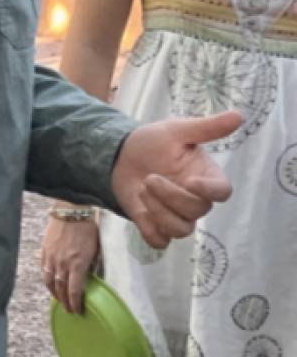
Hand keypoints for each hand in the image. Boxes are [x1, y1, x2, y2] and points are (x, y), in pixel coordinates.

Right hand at [39, 214, 99, 313]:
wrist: (71, 211)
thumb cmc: (88, 228)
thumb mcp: (96, 249)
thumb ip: (91, 266)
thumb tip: (89, 277)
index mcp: (78, 264)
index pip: (74, 291)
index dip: (75, 303)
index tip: (78, 310)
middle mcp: (62, 264)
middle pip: (60, 289)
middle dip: (64, 302)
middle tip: (69, 310)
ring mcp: (51, 257)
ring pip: (49, 281)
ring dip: (54, 293)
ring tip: (59, 299)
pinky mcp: (44, 251)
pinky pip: (43, 270)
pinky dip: (47, 279)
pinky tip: (50, 283)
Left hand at [110, 111, 238, 249]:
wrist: (119, 156)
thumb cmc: (152, 142)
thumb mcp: (176, 130)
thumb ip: (206, 128)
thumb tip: (238, 116)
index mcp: (206, 176)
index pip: (222, 192)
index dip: (209, 191)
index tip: (189, 181)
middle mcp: (196, 199)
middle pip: (197, 212)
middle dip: (170, 196)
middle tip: (150, 178)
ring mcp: (177, 215)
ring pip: (180, 230)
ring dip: (158, 212)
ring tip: (141, 190)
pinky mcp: (157, 226)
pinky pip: (160, 240)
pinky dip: (149, 229)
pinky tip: (140, 210)